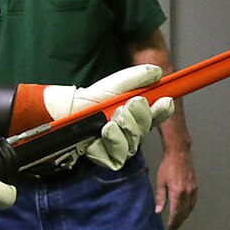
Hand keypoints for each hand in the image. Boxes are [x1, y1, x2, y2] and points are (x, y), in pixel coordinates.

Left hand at [43, 64, 174, 168]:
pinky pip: (116, 157)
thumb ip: (136, 78)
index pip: (155, 117)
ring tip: (110, 121)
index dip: (162, 111)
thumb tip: (157, 72)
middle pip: (144, 132)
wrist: (65, 110)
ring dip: (124, 131)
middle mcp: (128, 133)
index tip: (165, 101)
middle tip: (128, 106)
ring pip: (132, 146)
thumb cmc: (89, 99)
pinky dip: (112, 144)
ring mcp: (116, 147)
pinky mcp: (104, 158)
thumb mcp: (115, 84)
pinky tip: (104, 133)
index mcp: (134, 116)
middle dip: (139, 119)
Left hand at [156, 148, 197, 229]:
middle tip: (174, 228)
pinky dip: (190, 209)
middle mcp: (187, 193)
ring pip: (190, 208)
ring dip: (184, 217)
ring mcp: (193, 190)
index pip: (176, 212)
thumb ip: (160, 197)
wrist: (179, 153)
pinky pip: (193, 202)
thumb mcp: (160, 181)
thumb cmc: (167, 166)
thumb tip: (158, 211)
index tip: (170, 228)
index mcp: (177, 192)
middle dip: (179, 221)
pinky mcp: (195, 186)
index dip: (173, 222)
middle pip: (184, 212)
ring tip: (179, 222)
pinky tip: (186, 211)